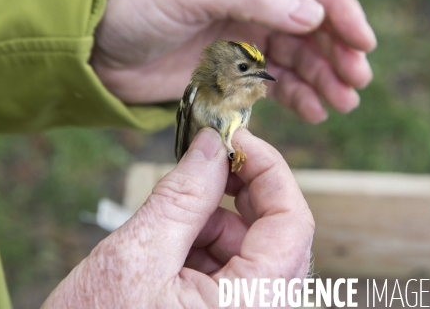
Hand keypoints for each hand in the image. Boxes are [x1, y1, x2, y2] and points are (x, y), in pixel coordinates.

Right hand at [42, 128, 313, 307]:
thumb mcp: (137, 254)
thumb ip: (182, 196)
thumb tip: (211, 145)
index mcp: (254, 308)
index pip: (293, 223)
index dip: (269, 169)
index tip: (235, 138)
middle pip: (277, 235)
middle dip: (238, 193)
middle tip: (202, 164)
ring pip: (252, 250)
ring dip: (213, 222)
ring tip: (165, 227)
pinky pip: (233, 271)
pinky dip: (203, 247)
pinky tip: (167, 251)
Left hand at [91, 0, 374, 123]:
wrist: (99, 46)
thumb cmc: (138, 4)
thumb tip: (312, 12)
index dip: (339, 10)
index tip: (362, 41)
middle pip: (309, 24)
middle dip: (336, 52)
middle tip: (355, 81)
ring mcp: (242, 37)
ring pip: (296, 58)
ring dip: (322, 79)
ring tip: (341, 103)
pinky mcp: (231, 71)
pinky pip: (273, 83)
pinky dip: (296, 97)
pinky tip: (313, 111)